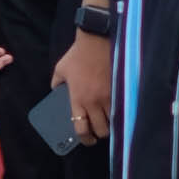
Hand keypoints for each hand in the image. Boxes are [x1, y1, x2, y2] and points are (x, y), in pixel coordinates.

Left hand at [55, 30, 112, 144]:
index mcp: (78, 99)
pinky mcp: (120, 89)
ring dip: (112, 124)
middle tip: (99, 131)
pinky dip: (120, 113)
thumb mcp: (61, 69)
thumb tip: (56, 92)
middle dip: (100, 134)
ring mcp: (109, 96)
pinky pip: (122, 108)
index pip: (81, 128)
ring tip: (109, 121)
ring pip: (114, 122)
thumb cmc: (78, 54)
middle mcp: (94, 101)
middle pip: (101, 130)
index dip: (85, 139)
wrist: (97, 39)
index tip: (87, 140)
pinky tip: (118, 111)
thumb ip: (56, 84)